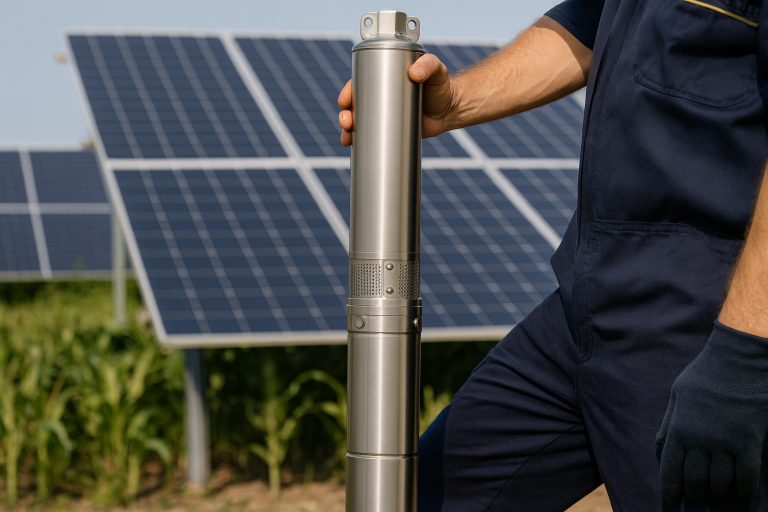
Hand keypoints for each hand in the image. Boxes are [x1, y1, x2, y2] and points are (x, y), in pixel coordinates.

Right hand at [337, 53, 459, 145]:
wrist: (451, 110)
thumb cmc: (442, 86)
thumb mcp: (436, 70)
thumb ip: (429, 65)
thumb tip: (414, 73)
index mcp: (385, 79)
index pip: (360, 84)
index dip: (348, 92)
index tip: (345, 101)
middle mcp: (381, 96)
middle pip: (355, 105)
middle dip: (345, 114)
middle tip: (347, 121)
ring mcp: (384, 115)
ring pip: (359, 123)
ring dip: (348, 130)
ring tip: (348, 138)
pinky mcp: (391, 131)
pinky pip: (371, 137)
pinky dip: (360, 142)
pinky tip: (352, 147)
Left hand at [656, 321, 767, 502]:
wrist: (740, 359)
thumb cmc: (706, 375)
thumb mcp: (677, 395)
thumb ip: (670, 423)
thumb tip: (660, 447)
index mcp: (680, 428)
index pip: (671, 470)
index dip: (671, 490)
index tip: (672, 500)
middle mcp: (701, 440)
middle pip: (696, 482)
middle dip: (696, 493)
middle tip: (698, 495)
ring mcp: (727, 443)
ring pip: (721, 483)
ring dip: (719, 492)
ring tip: (718, 491)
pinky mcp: (751, 442)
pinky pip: (747, 478)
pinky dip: (744, 490)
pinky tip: (742, 493)